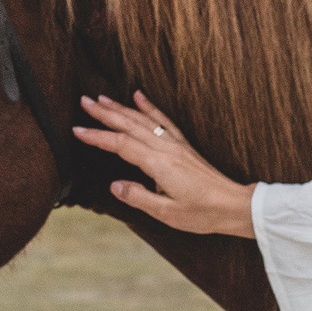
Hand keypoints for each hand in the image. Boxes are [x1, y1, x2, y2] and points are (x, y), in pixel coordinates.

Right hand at [71, 93, 256, 237]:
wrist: (233, 206)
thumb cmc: (202, 213)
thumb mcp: (167, 213)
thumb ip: (139, 197)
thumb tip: (115, 185)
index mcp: (159, 165)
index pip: (122, 145)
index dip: (98, 137)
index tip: (78, 130)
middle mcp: (167, 149)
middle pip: (130, 125)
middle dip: (105, 113)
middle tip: (83, 101)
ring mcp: (176, 145)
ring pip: (144, 120)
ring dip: (121, 107)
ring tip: (102, 98)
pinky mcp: (183, 146)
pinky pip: (163, 121)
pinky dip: (150, 107)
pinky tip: (139, 97)